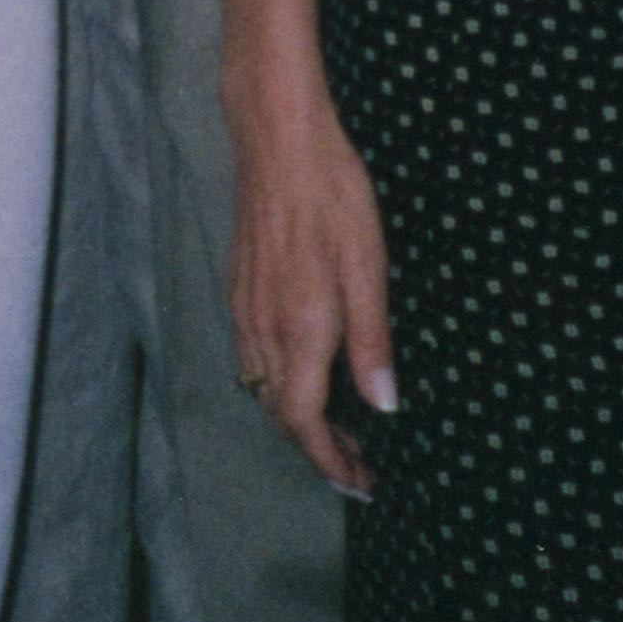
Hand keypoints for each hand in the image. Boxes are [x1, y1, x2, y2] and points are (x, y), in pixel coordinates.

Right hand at [223, 41, 395, 494]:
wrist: (277, 138)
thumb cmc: (331, 195)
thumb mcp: (368, 267)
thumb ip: (372, 342)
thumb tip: (383, 405)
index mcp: (299, 330)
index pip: (304, 423)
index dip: (330, 461)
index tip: (359, 483)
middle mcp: (263, 329)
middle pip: (280, 414)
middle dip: (317, 447)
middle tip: (359, 461)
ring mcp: (244, 308)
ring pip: (264, 389)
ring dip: (298, 418)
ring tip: (339, 425)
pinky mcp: (239, 288)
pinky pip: (253, 358)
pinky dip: (280, 384)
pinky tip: (306, 370)